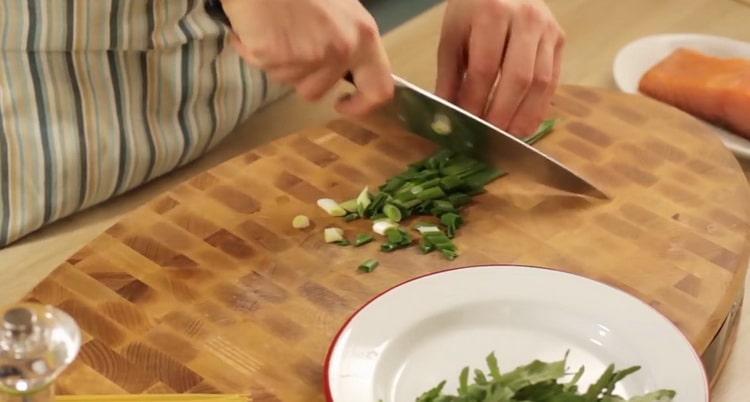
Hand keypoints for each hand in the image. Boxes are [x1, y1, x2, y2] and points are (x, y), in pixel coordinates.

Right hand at [223, 0, 393, 114]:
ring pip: (291, 81)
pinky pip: (266, 68)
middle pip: (319, 90)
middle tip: (290, 51)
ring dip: (280, 63)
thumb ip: (350, 41)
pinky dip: (258, 53)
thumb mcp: (341, 10)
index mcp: (363, 35)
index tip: (345, 104)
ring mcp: (310, 57)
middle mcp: (341, 49)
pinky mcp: (279, 58)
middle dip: (302, 78)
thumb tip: (347, 68)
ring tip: (277, 30)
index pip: (379, 89)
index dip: (362, 105)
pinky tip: (261, 28)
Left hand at [436, 0, 564, 135]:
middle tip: (489, 137)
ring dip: (525, 115)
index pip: (485, 68)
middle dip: (503, 113)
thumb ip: (450, 76)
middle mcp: (526, 19)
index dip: (476, 100)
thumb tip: (447, 116)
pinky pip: (554, 80)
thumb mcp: (452, 36)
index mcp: (493, 13)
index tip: (467, 123)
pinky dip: (540, 107)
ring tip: (508, 136)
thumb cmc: (472, 9)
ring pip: (542, 82)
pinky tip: (525, 123)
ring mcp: (548, 29)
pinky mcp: (560, 39)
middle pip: (519, 78)